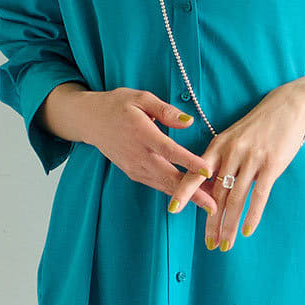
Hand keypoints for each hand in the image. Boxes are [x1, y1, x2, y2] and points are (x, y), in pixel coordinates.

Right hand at [75, 87, 219, 212]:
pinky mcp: (133, 173)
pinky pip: (157, 185)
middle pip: (169, 177)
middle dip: (192, 193)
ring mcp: (134, 167)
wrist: (90, 120)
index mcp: (142, 133)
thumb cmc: (118, 105)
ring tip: (209, 205)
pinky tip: (191, 198)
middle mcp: (137, 155)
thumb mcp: (141, 98)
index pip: (169, 150)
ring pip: (164, 185)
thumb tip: (189, 122)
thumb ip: (166, 110)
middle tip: (214, 205)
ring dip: (187, 197)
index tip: (207, 170)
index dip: (189, 161)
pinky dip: (174, 192)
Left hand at [166, 80, 304, 250]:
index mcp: (218, 146)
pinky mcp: (271, 165)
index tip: (173, 210)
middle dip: (212, 222)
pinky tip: (247, 231)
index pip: (196, 173)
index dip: (184, 192)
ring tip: (226, 245)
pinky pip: (259, 195)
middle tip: (209, 244)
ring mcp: (251, 159)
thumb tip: (213, 190)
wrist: (287, 106)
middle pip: (217, 194)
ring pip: (236, 199)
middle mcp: (231, 153)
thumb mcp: (234, 137)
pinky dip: (252, 216)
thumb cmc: (259, 126)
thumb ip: (222, 161)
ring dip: (230, 225)